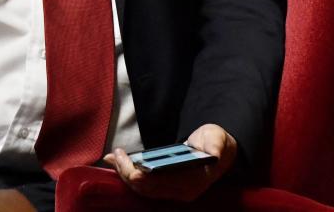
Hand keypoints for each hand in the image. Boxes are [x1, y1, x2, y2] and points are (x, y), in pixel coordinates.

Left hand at [103, 124, 236, 201]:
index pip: (160, 184)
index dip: (142, 175)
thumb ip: (216, 146)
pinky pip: (144, 186)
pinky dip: (130, 175)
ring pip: (142, 189)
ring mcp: (173, 192)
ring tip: (112, 158)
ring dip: (125, 174)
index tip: (129, 161)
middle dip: (127, 172)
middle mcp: (181, 193)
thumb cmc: (217, 143)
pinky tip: (119, 163)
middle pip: (147, 188)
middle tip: (116, 154)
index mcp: (192, 183)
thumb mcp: (218, 140)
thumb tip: (214, 154)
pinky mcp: (166, 188)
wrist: (220, 152)